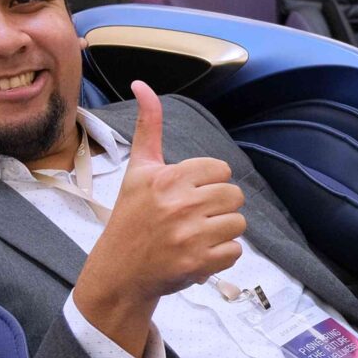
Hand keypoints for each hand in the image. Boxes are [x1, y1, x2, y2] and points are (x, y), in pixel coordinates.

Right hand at [70, 83, 246, 355]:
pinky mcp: (198, 263)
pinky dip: (221, 256)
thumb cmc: (131, 218)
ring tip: (196, 236)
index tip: (188, 195)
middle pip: (233, 195)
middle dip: (217, 208)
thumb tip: (142, 84)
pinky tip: (198, 254)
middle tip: (192, 219)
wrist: (119, 273)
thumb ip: (148, 127)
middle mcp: (178, 204)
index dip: (209, 183)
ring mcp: (189, 236)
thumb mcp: (138, 170)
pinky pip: (235, 251)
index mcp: (167, 178)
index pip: (220, 170)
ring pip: (238, 223)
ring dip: (221, 232)